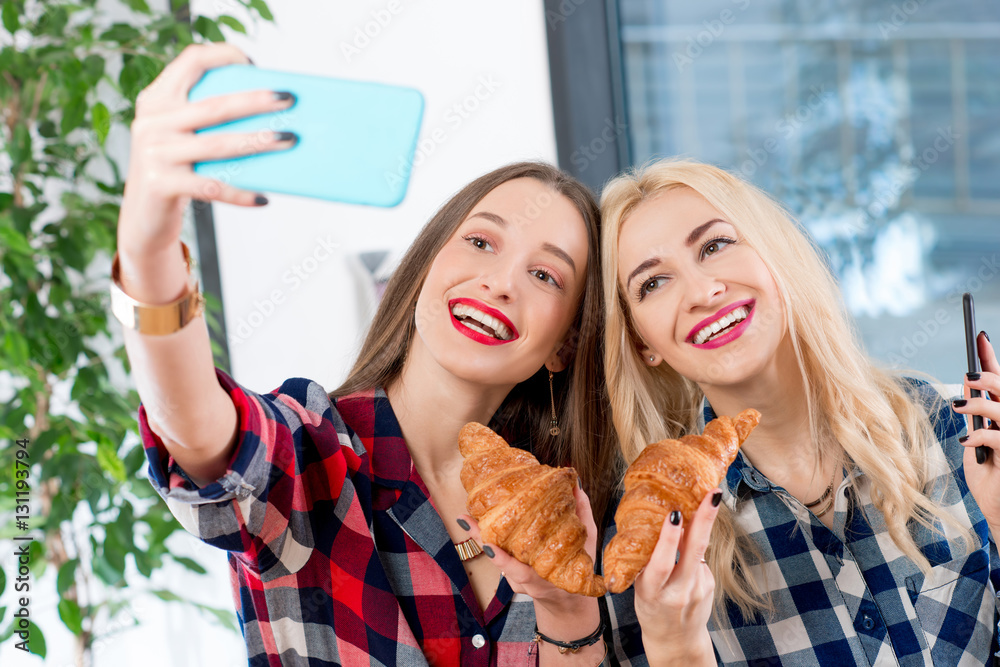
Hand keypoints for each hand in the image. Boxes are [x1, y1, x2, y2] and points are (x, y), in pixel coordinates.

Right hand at [117, 43, 296, 256]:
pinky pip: (211, 187)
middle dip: (256, 101)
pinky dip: (240, 194)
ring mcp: (154, 152)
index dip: (223, 56)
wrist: (143, 217)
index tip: (254, 65)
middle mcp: (152, 121)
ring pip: (217, 145)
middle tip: (289, 100)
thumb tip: (269, 112)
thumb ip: (208, 120)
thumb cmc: (176, 170)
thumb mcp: (182, 137)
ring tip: (288, 140)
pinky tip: (263, 198)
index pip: (191, 61)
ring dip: (258, 142)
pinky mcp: (160, 184)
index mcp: (157, 99)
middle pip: (214, 106)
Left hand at [456, 484, 599, 610]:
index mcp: (545, 577)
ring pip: (494, 559)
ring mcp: (515, 581)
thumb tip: (575, 483)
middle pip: (498, 563)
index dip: (502, 560)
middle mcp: (526, 581)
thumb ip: (581, 514)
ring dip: (480, 538)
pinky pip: (497, 558)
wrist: (567, 601)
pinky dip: (488, 542)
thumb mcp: (587, 543)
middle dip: (482, 540)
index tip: (488, 545)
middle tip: (466, 520)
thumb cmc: (576, 567)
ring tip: (465, 519)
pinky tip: (476, 524)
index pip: (519, 571)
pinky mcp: (510, 578)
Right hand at [633, 490, 720, 663]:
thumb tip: (660, 523)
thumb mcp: (642, 588)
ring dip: (704, 522)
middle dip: (704, 519)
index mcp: (652, 591)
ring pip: (700, 550)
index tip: (674, 515)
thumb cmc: (652, 608)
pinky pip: (701, 558)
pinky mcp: (709, 586)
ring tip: (710, 496)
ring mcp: (698, 590)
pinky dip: (695, 544)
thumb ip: (649, 562)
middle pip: (693, 551)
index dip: (669, 539)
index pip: (662, 564)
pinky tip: (692, 537)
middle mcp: (678, 591)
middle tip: (712, 495)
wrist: (675, 641)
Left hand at [956, 332, 999, 525]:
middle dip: (989, 378)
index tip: (980, 336)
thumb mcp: (976, 443)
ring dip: (981, 403)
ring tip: (959, 405)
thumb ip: (975, 417)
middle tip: (968, 377)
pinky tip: (968, 440)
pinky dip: (982, 435)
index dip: (991, 359)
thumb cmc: (990, 480)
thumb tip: (965, 386)